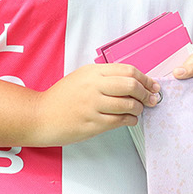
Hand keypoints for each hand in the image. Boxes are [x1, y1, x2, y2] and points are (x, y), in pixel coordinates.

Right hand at [30, 63, 159, 144]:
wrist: (39, 116)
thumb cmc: (61, 98)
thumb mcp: (82, 78)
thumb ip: (104, 77)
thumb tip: (133, 81)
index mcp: (93, 72)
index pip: (128, 70)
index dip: (145, 78)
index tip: (152, 85)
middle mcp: (93, 86)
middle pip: (131, 85)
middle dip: (146, 93)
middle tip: (151, 99)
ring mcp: (93, 105)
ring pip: (128, 104)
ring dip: (139, 108)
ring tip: (138, 110)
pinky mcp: (92, 123)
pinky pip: (120, 120)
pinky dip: (130, 120)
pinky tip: (129, 119)